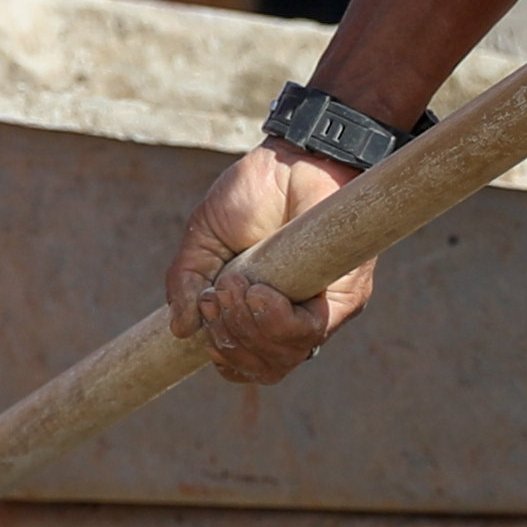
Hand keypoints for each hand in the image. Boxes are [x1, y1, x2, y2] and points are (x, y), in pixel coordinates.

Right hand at [168, 145, 365, 386]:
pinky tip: (255, 291)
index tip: (204, 332)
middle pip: (265, 368)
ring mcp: (322, 311)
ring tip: (231, 287)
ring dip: (246, 328)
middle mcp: (296, 318)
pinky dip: (272, 320)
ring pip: (284, 357)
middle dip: (228, 341)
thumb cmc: (252, 194)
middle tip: (214, 299)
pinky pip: (307, 334)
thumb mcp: (203, 238)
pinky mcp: (346, 297)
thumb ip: (188, 284)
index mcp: (263, 311)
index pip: (250, 365)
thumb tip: (180, 332)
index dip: (225, 359)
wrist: (295, 158)